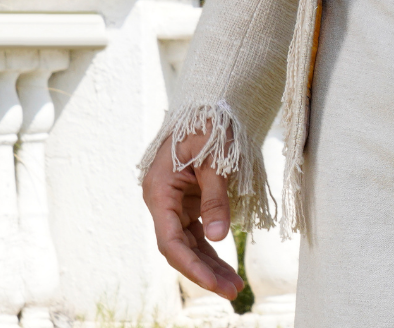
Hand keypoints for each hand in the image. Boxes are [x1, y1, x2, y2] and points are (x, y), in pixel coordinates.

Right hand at [141, 127, 244, 299]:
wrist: (210, 103)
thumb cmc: (210, 124)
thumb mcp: (215, 158)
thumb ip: (216, 197)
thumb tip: (220, 237)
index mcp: (159, 191)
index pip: (171, 241)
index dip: (191, 265)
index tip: (214, 283)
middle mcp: (163, 201)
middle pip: (180, 248)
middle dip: (205, 272)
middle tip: (233, 291)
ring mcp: (175, 203)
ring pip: (190, 243)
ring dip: (210, 264)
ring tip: (234, 286)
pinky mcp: (188, 201)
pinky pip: (198, 232)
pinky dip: (212, 248)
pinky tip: (227, 266)